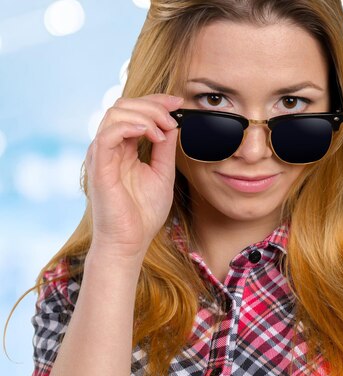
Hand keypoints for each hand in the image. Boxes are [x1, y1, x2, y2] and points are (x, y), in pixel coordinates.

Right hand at [85, 93, 182, 258]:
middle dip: (153, 104)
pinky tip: (151, 133)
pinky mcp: (98, 165)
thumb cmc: (143, 213)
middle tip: (174, 116)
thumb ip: (165, 148)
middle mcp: (109, 147)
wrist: (130, 241)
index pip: (133, 111)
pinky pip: (108, 134)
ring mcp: (102, 155)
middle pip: (123, 106)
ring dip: (145, 114)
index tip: (179, 103)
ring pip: (115, 113)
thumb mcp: (162, 173)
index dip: (156, 102)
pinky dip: (131, 126)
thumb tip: (173, 123)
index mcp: (123, 148)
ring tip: (164, 130)